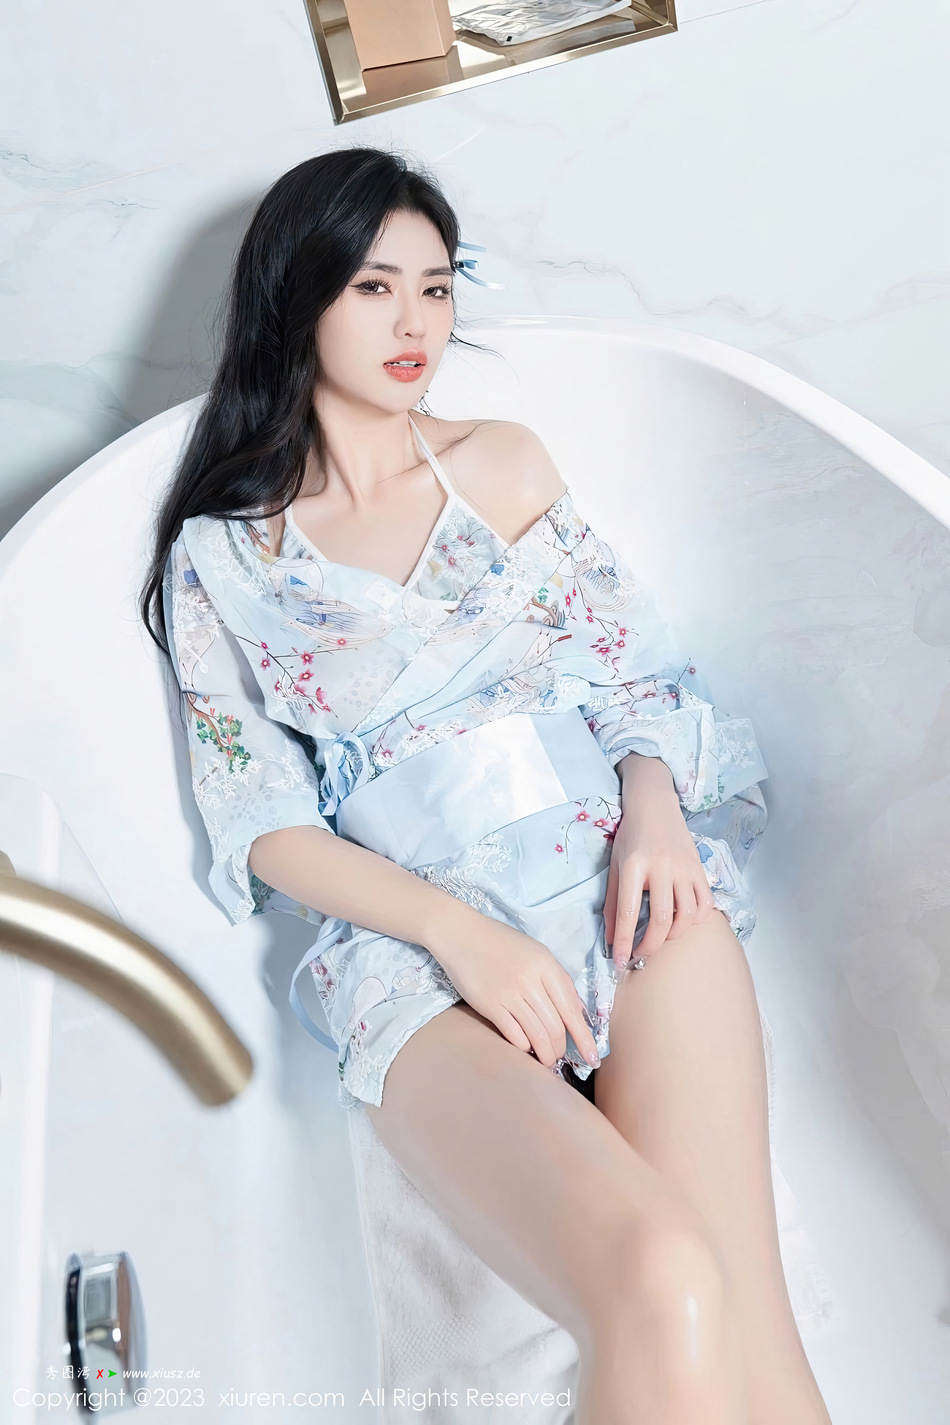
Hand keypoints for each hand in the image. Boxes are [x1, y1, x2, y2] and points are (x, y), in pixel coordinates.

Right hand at [426, 912, 601, 1070]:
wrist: (461, 933)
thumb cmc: (501, 943)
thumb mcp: (536, 952)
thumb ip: (557, 980)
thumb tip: (577, 1013)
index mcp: (546, 965)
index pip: (572, 1009)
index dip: (584, 1037)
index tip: (593, 1057)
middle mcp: (531, 980)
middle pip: (556, 1027)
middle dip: (562, 1049)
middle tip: (560, 1057)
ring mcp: (509, 993)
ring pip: (538, 1035)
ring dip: (545, 1053)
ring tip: (546, 1060)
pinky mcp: (489, 1005)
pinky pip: (514, 1035)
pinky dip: (524, 1046)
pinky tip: (525, 1047)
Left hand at [605, 754, 716, 969]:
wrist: (654, 805)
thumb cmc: (630, 837)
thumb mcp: (615, 865)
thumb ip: (612, 902)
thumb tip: (611, 940)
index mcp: (634, 865)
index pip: (628, 912)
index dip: (624, 942)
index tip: (621, 962)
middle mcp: (661, 867)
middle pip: (662, 919)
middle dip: (650, 946)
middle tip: (641, 955)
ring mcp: (684, 867)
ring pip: (686, 915)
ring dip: (674, 936)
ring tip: (661, 937)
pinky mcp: (699, 868)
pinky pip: (705, 904)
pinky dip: (696, 920)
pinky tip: (683, 922)